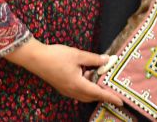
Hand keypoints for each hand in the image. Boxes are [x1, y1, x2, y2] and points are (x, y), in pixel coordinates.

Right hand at [6, 40, 123, 105]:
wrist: (35, 58)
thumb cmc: (56, 56)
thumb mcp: (77, 55)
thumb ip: (93, 59)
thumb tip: (107, 60)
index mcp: (78, 84)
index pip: (98, 93)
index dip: (111, 97)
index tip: (121, 102)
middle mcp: (72, 91)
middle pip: (92, 96)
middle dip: (102, 92)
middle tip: (111, 85)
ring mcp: (66, 90)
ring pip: (85, 94)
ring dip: (93, 87)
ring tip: (98, 74)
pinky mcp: (62, 87)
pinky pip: (78, 91)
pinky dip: (86, 85)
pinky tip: (86, 73)